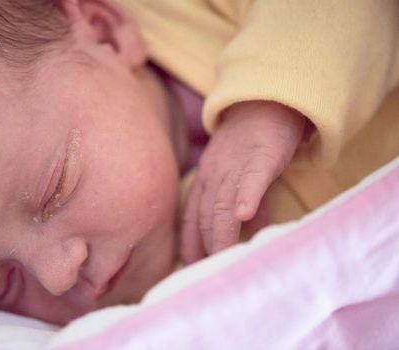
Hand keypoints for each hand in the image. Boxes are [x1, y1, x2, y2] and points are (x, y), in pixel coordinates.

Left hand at [180, 101, 305, 262]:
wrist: (267, 101)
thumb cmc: (253, 141)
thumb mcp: (238, 170)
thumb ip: (243, 198)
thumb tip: (247, 224)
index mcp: (207, 177)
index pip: (193, 213)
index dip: (190, 239)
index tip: (189, 263)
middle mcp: (214, 173)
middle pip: (206, 212)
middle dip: (205, 244)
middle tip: (205, 271)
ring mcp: (235, 164)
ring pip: (224, 202)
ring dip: (221, 232)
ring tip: (221, 256)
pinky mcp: (260, 155)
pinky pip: (252, 178)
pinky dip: (246, 197)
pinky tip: (243, 215)